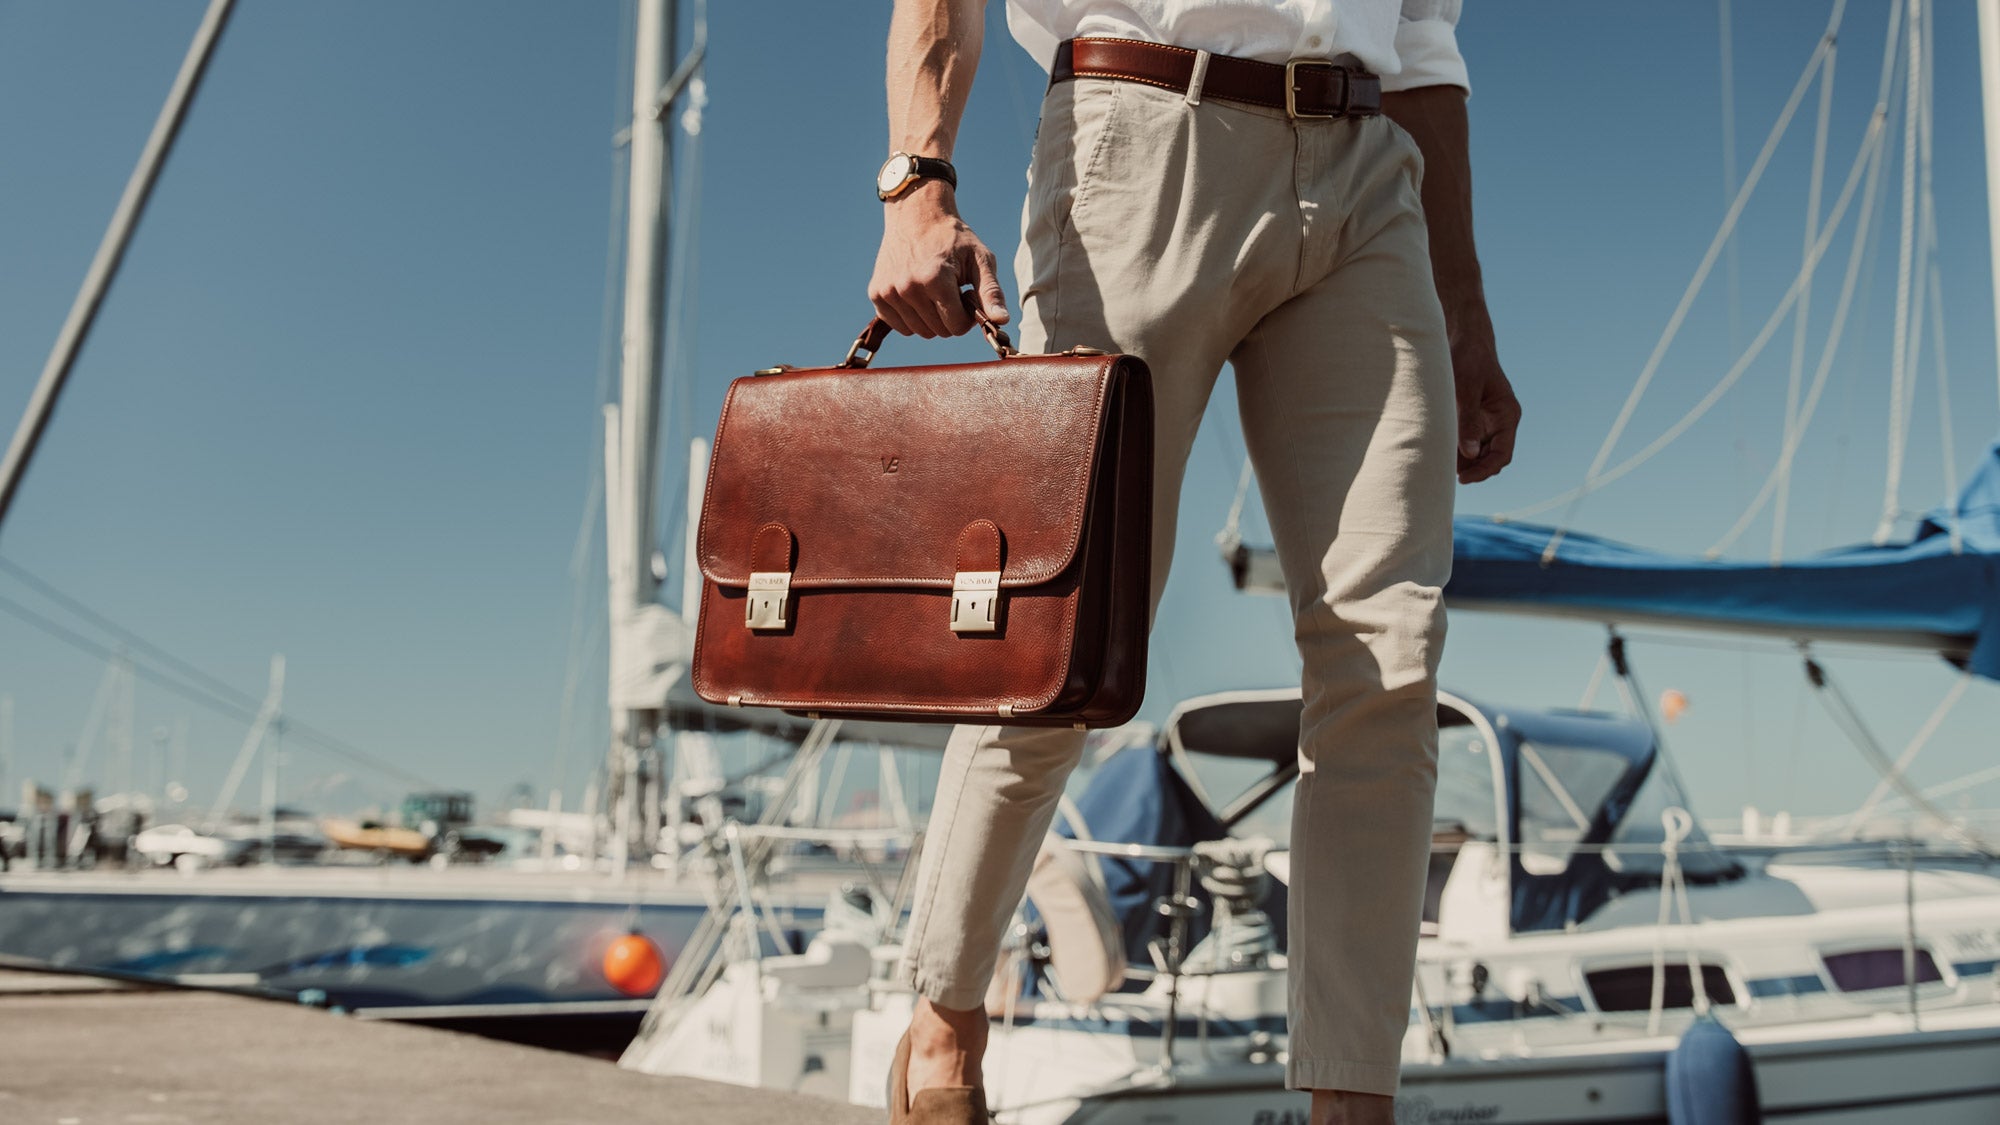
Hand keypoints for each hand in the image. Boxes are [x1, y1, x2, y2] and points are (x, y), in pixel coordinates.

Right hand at [868, 183, 1007, 337]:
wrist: (916, 214)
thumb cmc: (953, 238)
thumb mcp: (980, 259)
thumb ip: (991, 292)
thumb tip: (1001, 322)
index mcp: (935, 279)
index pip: (957, 326)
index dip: (967, 316)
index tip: (966, 296)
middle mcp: (908, 288)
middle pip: (939, 331)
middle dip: (950, 317)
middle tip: (951, 290)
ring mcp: (889, 292)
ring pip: (919, 331)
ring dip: (931, 318)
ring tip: (934, 290)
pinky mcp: (877, 294)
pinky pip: (899, 326)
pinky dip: (911, 317)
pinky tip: (918, 294)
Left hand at [1449, 304, 1519, 484]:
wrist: (1463, 337)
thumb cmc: (1467, 358)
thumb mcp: (1465, 389)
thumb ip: (1468, 421)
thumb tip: (1470, 454)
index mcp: (1507, 414)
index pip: (1502, 454)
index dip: (1484, 470)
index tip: (1463, 478)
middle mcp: (1501, 421)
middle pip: (1491, 458)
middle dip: (1472, 470)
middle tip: (1446, 475)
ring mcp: (1487, 420)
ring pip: (1478, 453)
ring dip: (1462, 461)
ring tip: (1440, 464)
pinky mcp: (1473, 417)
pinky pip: (1467, 441)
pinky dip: (1455, 449)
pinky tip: (1438, 450)